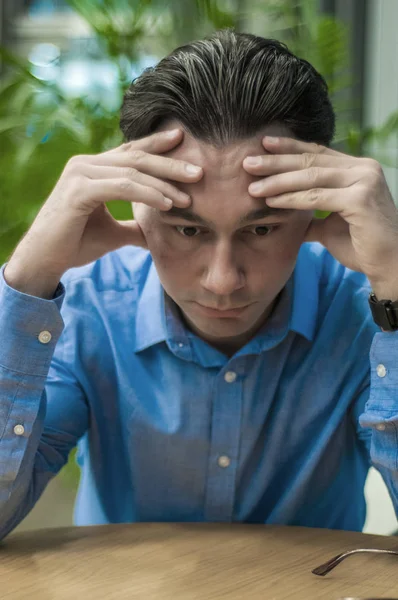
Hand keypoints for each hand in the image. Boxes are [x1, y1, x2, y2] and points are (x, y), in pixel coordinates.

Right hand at [6, 128, 201, 280]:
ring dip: (164, 184)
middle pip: (136, 157)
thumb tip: (155, 233)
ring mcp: (80, 174)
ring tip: (189, 197)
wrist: (45, 260)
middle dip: (170, 163)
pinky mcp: (79, 190)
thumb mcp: (113, 233)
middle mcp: (85, 164)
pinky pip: (123, 187)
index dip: (157, 145)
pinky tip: (167, 205)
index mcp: (92, 168)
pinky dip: (148, 194)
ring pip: (132, 171)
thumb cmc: (75, 244)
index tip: (183, 140)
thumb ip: (134, 227)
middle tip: (199, 170)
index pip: (131, 152)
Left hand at [243, 136, 397, 298]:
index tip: (263, 145)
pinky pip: (317, 197)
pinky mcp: (361, 199)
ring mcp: (364, 181)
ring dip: (278, 181)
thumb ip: (312, 215)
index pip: (317, 153)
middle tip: (248, 161)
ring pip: (311, 177)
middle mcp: (363, 169)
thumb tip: (290, 217)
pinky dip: (291, 199)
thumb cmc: (362, 246)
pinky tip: (271, 201)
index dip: (289, 148)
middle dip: (276, 161)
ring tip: (253, 186)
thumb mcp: (331, 225)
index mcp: (357, 169)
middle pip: (311, 160)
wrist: (389, 265)